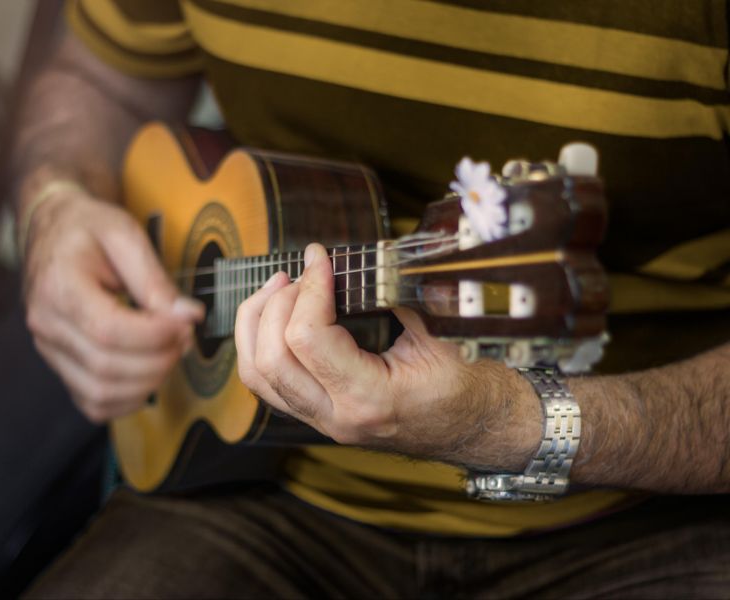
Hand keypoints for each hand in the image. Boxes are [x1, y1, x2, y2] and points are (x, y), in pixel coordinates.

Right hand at [23, 188, 203, 422]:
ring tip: (171, 352)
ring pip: (100, 392)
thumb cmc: (89, 229)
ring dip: (149, 382)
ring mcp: (48, 349)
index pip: (109, 330)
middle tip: (186, 337)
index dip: (156, 335)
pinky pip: (92, 403)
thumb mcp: (125, 235)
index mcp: (59, 286)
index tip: (186, 322)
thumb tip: (188, 317)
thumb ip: (155, 280)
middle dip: (160, 359)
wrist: (52, 229)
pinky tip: (150, 374)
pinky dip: (128, 400)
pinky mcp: (59, 364)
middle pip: (107, 366)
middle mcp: (46, 324)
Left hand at [236, 243, 540, 470]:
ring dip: (257, 323)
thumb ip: (394, 297)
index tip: (322, 257)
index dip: (310, 286)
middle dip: (276, 304)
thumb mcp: (438, 335)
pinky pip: (267, 384)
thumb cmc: (466, 384)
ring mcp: (323, 421)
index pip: (309, 339)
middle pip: (270, 359)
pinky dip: (261, 343)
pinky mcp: (317, 415)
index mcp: (370, 399)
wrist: (478, 427)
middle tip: (300, 273)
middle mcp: (337, 417)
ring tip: (279, 287)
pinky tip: (276, 315)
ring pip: (257, 376)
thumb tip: (358, 257)